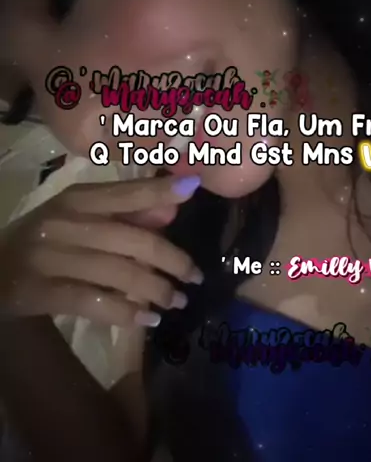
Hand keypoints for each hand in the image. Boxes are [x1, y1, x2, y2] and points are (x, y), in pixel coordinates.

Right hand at [0, 174, 202, 326]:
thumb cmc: (46, 240)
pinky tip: (147, 320)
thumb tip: (172, 208)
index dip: (159, 190)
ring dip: (155, 290)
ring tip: (177, 301)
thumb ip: (126, 212)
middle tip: (195, 276)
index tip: (194, 187)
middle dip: (172, 260)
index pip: (125, 193)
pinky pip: (93, 303)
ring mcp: (49, 257)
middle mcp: (63, 223)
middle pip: (132, 240)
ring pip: (118, 274)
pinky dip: (125, 313)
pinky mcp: (39, 291)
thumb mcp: (79, 217)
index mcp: (76, 199)